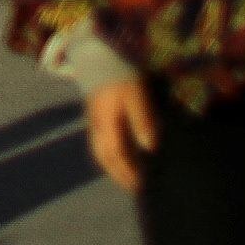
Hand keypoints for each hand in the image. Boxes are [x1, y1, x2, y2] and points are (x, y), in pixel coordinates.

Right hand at [82, 77, 157, 194]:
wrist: (99, 57)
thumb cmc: (121, 76)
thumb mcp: (136, 96)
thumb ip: (142, 121)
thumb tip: (149, 148)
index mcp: (108, 123)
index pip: (117, 155)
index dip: (129, 172)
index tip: (141, 185)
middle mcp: (98, 126)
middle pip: (105, 158)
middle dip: (119, 175)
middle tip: (134, 188)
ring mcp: (94, 122)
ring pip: (99, 151)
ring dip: (112, 167)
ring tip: (127, 177)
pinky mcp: (95, 117)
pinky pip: (99, 143)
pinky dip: (108, 155)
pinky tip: (120, 155)